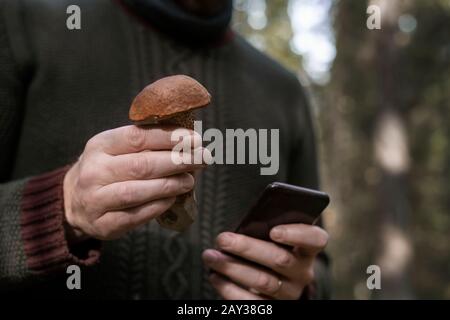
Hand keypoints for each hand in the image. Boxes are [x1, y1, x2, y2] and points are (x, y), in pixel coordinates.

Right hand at [63, 125, 206, 240]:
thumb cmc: (106, 169)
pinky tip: (174, 198)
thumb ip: (145, 143)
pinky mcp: (103, 224)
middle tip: (203, 158)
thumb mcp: (115, 149)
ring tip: (190, 180)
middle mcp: (94, 171)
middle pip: (142, 165)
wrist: (73, 201)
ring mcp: (95, 200)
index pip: (138, 137)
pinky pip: (136, 215)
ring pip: (138, 191)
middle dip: (178, 161)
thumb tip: (187, 139)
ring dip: (170, 185)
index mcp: (99, 145)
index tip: (194, 138)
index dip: (169, 137)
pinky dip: (159, 206)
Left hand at [202, 224, 327, 299]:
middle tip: (222, 239)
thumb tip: (244, 224)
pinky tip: (214, 276)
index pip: (315, 239)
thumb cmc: (267, 246)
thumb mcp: (271, 235)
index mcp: (307, 248)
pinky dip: (229, 289)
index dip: (296, 234)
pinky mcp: (273, 307)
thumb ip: (265, 227)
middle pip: (280, 259)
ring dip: (232, 267)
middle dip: (247, 248)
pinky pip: (251, 302)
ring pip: (263, 281)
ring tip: (210, 256)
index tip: (274, 231)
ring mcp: (289, 292)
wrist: (270, 277)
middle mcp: (303, 272)